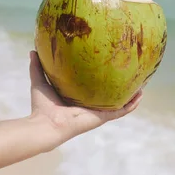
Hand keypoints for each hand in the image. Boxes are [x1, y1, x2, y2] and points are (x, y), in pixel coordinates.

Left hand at [28, 50, 142, 148]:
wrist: (45, 124)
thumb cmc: (41, 106)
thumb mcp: (40, 81)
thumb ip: (37, 67)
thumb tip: (33, 50)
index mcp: (76, 99)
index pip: (91, 89)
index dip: (99, 80)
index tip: (106, 68)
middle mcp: (89, 106)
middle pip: (107, 96)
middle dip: (118, 87)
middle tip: (127, 73)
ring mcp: (97, 113)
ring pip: (118, 103)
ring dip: (130, 95)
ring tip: (141, 83)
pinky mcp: (102, 117)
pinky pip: (121, 110)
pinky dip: (131, 104)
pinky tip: (140, 94)